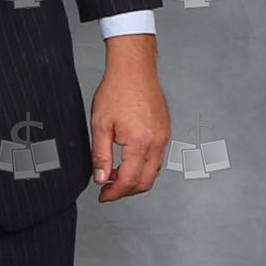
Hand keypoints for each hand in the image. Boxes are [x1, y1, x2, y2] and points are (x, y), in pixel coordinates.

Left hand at [90, 39, 168, 201]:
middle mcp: (157, 143)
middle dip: (125, 191)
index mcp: (140, 143)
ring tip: (113, 175)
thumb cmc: (117, 91)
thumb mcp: (100, 125)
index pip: (129, 181)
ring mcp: (164, 138)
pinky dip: (142, 167)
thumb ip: (100, 155)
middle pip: (145, 182)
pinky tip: (126, 161)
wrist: (135, 69)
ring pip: (153, 172)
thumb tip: (100, 179)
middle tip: (107, 190)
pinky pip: (157, 159)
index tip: (102, 196)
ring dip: (134, 180)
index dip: (114, 193)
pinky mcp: (165, 132)